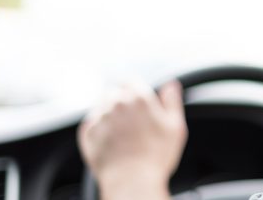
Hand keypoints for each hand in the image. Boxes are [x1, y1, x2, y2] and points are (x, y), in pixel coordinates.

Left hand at [78, 81, 187, 199]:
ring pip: (101, 106)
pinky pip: (91, 123)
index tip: (136, 100)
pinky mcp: (87, 132)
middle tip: (132, 122)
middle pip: (114, 92)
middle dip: (121, 102)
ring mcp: (99, 117)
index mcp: (138, 98)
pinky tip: (111, 142)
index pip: (130, 81)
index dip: (134, 89)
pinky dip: (99, 129)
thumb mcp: (175, 127)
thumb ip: (172, 101)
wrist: (132, 181)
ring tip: (121, 134)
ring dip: (109, 114)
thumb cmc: (156, 157)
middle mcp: (116, 103)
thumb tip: (171, 85)